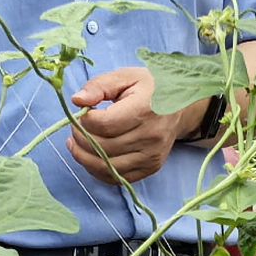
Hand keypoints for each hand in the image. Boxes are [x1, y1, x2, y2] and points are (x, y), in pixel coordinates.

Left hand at [65, 63, 189, 186]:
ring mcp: (152, 156)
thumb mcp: (126, 77)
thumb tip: (77, 100)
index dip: (84, 121)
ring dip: (84, 157)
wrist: (180, 106)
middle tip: (75, 128)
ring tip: (76, 144)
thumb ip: (99, 86)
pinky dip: (97, 170)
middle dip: (80, 139)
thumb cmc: (150, 88)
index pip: (103, 124)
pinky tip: (90, 157)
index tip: (83, 113)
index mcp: (144, 110)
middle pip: (102, 148)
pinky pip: (117, 178)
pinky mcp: (151, 168)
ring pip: (106, 167)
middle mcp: (151, 137)